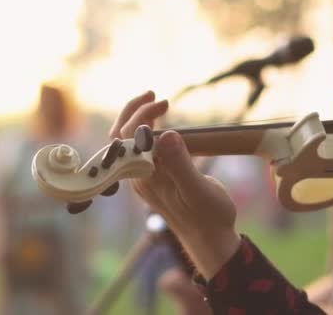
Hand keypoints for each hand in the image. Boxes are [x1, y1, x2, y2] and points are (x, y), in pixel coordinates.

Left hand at [110, 90, 239, 278]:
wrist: (210, 238)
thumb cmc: (209, 217)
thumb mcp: (199, 190)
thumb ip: (181, 164)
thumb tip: (167, 134)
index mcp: (145, 176)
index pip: (130, 138)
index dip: (142, 115)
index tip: (164, 103)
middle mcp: (139, 175)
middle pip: (122, 136)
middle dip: (134, 111)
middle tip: (154, 94)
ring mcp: (145, 176)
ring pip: (128, 142)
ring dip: (137, 118)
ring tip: (155, 101)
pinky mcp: (154, 176)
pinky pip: (140, 149)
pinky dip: (146, 129)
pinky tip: (159, 121)